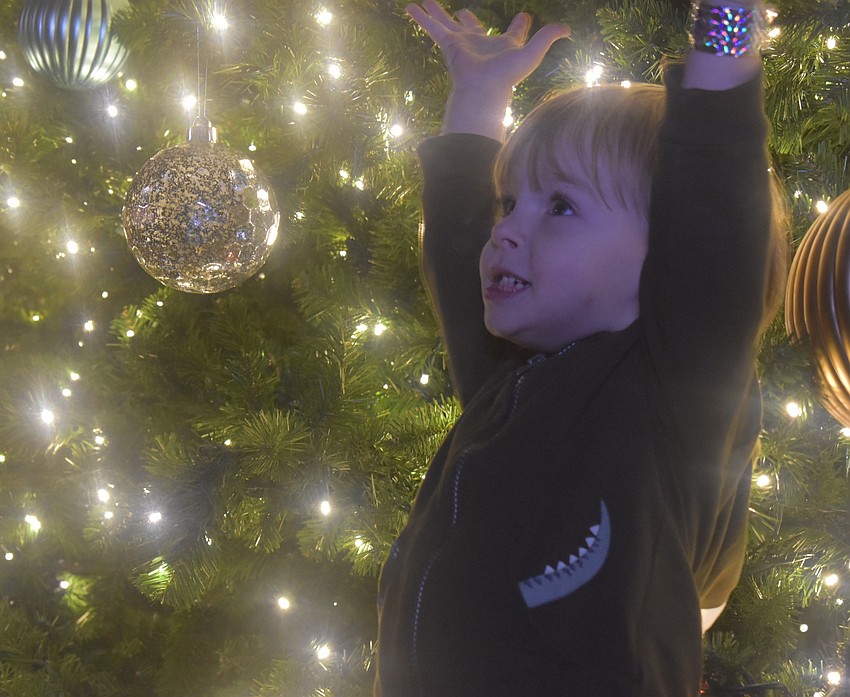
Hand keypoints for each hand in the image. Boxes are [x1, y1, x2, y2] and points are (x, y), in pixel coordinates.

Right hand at [407, 0, 568, 137]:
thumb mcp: (533, 52)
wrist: (483, 89)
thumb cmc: (508, 74)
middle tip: (465, 12)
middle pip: (473, 27)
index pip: (514, 31)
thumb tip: (568, 28)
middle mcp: (482, 44)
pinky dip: (421, 18)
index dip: (520, 25)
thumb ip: (549, 37)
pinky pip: (432, 27)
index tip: (524, 17)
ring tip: (426, 2)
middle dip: (469, 19)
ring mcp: (463, 44)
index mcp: (505, 46)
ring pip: (447, 23)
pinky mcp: (448, 45)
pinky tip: (410, 8)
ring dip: (437, 13)